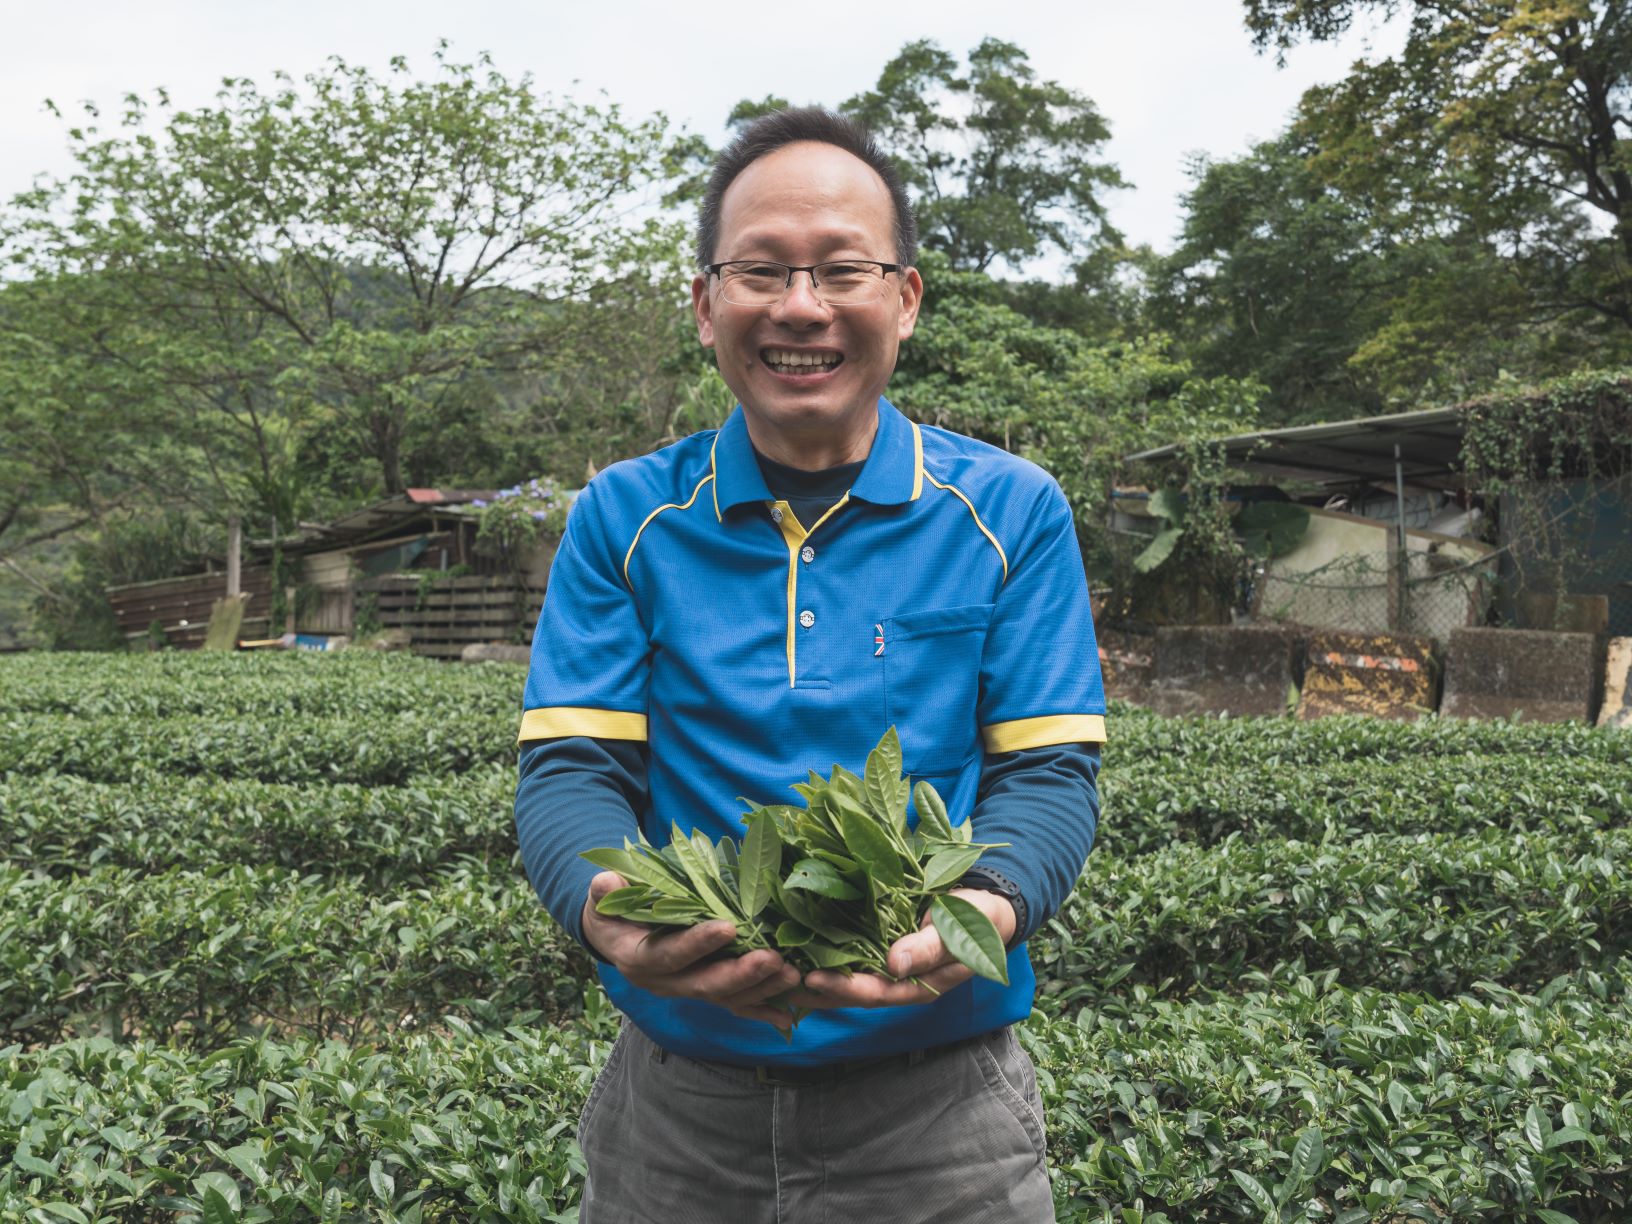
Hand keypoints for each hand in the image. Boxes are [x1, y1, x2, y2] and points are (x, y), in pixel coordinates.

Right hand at [581, 871, 801, 1030]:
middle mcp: (663, 983)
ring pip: (725, 998)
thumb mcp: (603, 897)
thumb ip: (606, 891)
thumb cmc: (612, 909)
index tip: (728, 927)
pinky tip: (787, 1014)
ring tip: (792, 973)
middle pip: (704, 985)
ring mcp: (685, 990)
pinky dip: (761, 1010)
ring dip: (760, 989)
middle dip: (740, 974)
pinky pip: (734, 1006)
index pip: (669, 955)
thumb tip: (606, 883)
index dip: (696, 944)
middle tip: (774, 958)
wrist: (615, 934)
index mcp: (638, 959)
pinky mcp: (704, 991)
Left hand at [788, 888, 1016, 1009]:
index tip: (810, 979)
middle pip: (850, 992)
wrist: (989, 904)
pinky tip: (794, 951)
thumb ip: (929, 947)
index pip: (874, 992)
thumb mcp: (960, 928)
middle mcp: (899, 982)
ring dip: (811, 978)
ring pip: (844, 978)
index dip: (841, 987)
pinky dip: (822, 956)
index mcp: (920, 985)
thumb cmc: (979, 917)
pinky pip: (848, 958)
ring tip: (774, 972)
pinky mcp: (880, 949)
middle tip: (776, 981)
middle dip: (813, 990)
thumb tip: (894, 964)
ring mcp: (889, 968)